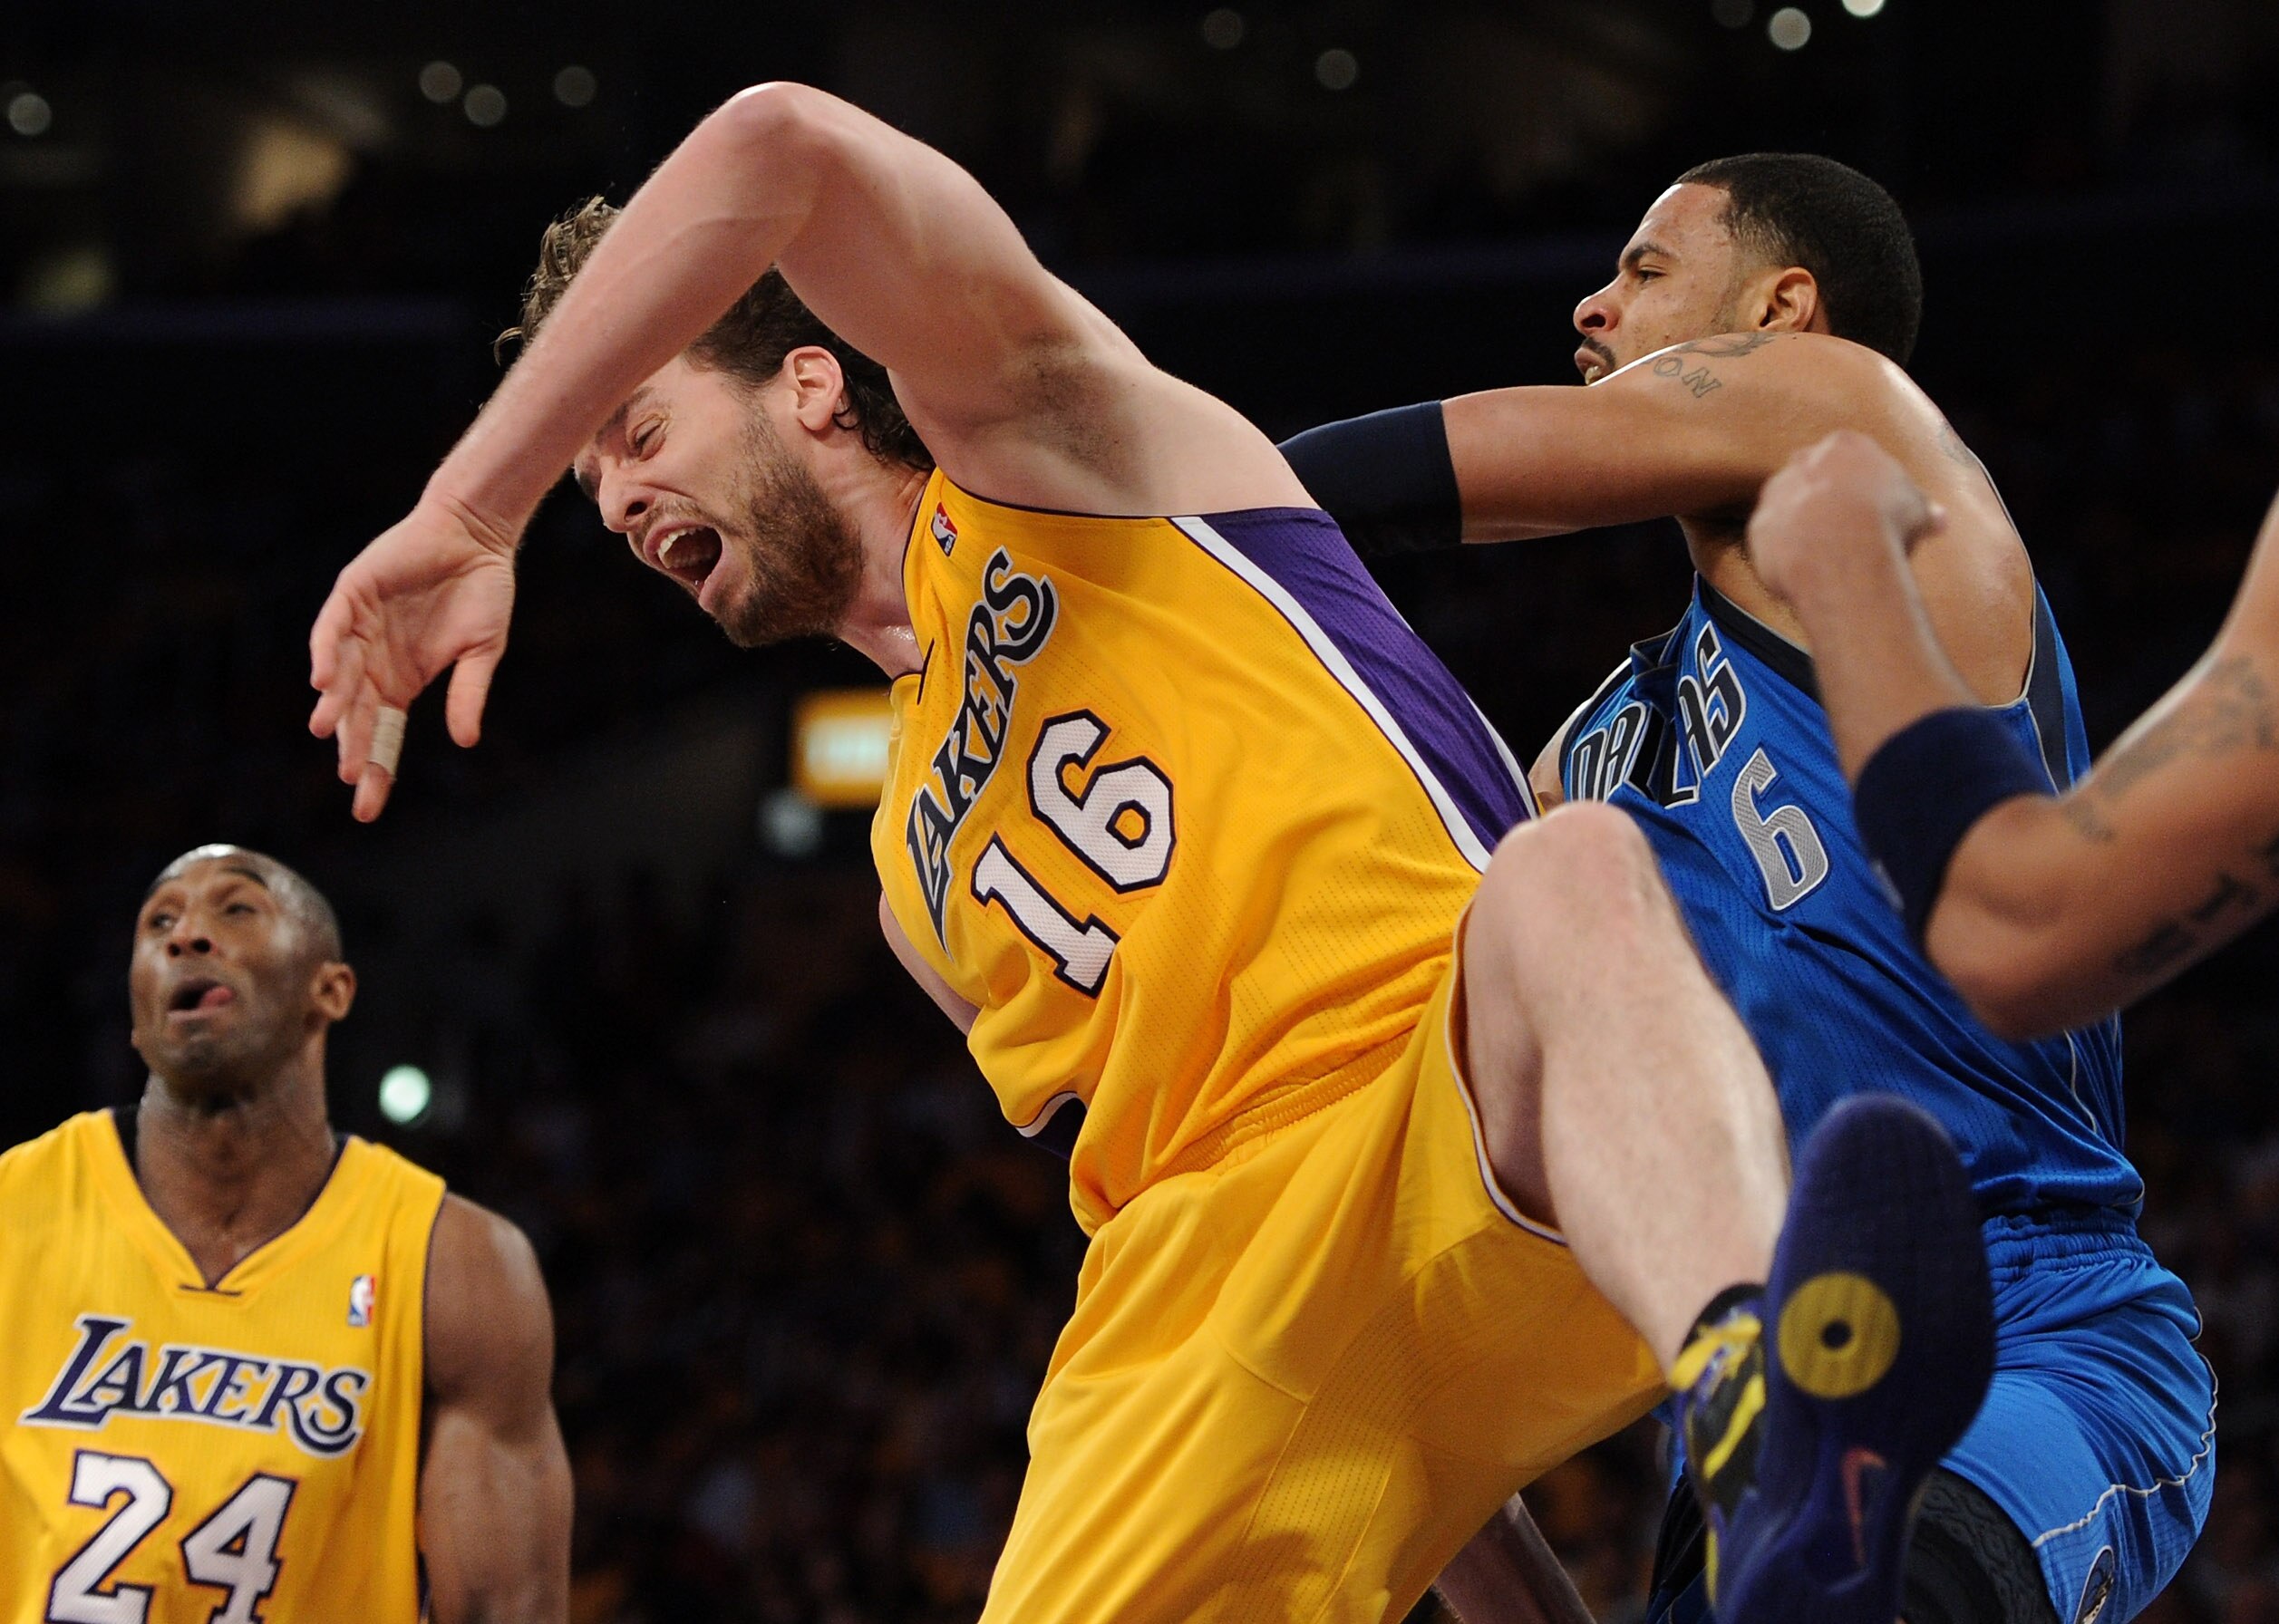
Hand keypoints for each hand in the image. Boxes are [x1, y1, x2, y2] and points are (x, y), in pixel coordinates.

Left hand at [309, 498, 518, 821]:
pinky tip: (324, 681)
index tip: (368, 809)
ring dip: (333, 704)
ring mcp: (359, 628)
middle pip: (357, 714)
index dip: (377, 768)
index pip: (382, 733)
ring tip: (329, 733)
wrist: (476, 535)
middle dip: (355, 747)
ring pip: (338, 675)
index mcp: (401, 680)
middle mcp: (373, 661)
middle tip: (354, 781)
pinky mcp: (352, 594)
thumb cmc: (482, 592)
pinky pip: (332, 628)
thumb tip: (464, 742)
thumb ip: (467, 694)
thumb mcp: (481, 652)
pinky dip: (326, 653)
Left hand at [1748, 429, 1942, 605]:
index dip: (1859, 483)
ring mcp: (1777, 493)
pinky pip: (1771, 540)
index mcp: (1845, 445)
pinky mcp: (1758, 526)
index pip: (1848, 456)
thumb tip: (1938, 518)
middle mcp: (1803, 461)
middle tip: (1844, 529)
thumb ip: (1922, 508)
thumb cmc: (1886, 522)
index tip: (1869, 505)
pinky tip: (1805, 569)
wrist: (1842, 549)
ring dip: (1801, 525)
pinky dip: (1784, 553)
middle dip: (1824, 498)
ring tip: (1825, 554)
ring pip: (1787, 507)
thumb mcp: (1918, 511)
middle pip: (1812, 476)